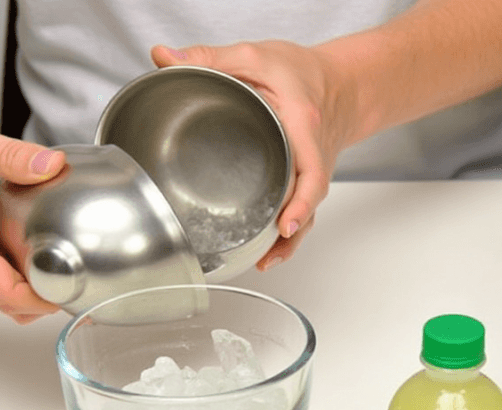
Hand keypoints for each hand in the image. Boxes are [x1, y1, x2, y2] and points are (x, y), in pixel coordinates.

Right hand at [0, 70, 65, 322]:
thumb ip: (8, 154)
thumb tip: (50, 166)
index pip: (0, 290)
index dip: (40, 299)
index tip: (74, 293)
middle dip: (40, 297)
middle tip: (82, 282)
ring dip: (26, 285)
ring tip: (66, 268)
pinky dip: (10, 268)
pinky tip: (35, 250)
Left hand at [152, 41, 357, 269]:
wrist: (339, 83)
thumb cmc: (300, 71)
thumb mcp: (254, 56)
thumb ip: (208, 58)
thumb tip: (163, 59)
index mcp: (302, 125)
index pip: (311, 168)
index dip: (302, 199)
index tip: (287, 222)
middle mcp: (313, 154)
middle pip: (308, 199)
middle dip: (291, 231)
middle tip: (268, 253)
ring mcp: (312, 171)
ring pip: (306, 212)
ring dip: (289, 241)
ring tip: (266, 261)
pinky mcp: (305, 179)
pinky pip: (301, 209)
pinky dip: (287, 234)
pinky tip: (269, 252)